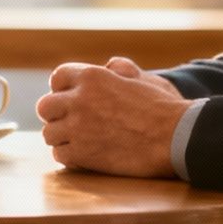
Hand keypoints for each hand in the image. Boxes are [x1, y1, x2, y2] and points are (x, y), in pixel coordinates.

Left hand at [36, 57, 192, 178]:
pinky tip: (85, 155)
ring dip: (62, 137)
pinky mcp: (82, 154)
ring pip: (49, 133)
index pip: (57, 78)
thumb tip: (109, 67)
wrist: (177, 137)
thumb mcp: (143, 77)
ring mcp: (77, 128)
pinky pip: (59, 156)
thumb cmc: (163, 107)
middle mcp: (79, 100)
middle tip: (71, 122)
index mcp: (92, 77)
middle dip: (57, 114)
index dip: (63, 89)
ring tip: (80, 140)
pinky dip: (70, 156)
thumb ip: (120, 69)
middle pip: (45, 107)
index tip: (71, 99)